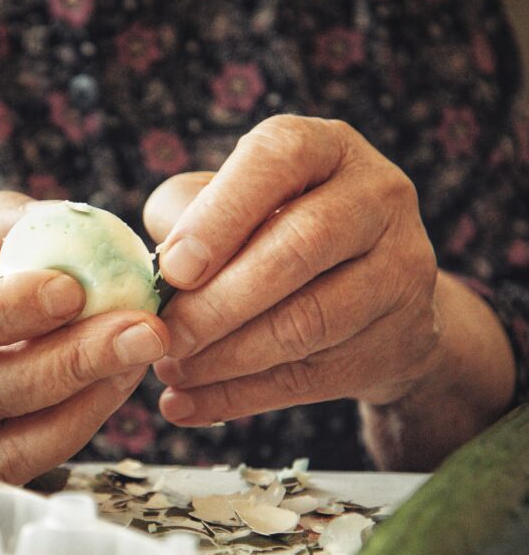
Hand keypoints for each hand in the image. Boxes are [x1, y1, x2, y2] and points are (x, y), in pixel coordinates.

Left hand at [149, 115, 445, 425]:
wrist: (371, 292)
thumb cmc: (273, 230)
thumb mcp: (231, 201)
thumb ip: (186, 214)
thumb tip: (152, 266)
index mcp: (325, 148)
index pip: (278, 159)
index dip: (220, 215)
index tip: (172, 268)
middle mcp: (377, 196)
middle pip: (297, 248)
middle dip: (217, 302)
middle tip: (164, 336)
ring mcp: (401, 267)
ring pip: (308, 321)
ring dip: (225, 357)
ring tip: (170, 370)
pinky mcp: (400, 337)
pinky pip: (311, 376)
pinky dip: (238, 397)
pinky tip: (187, 406)